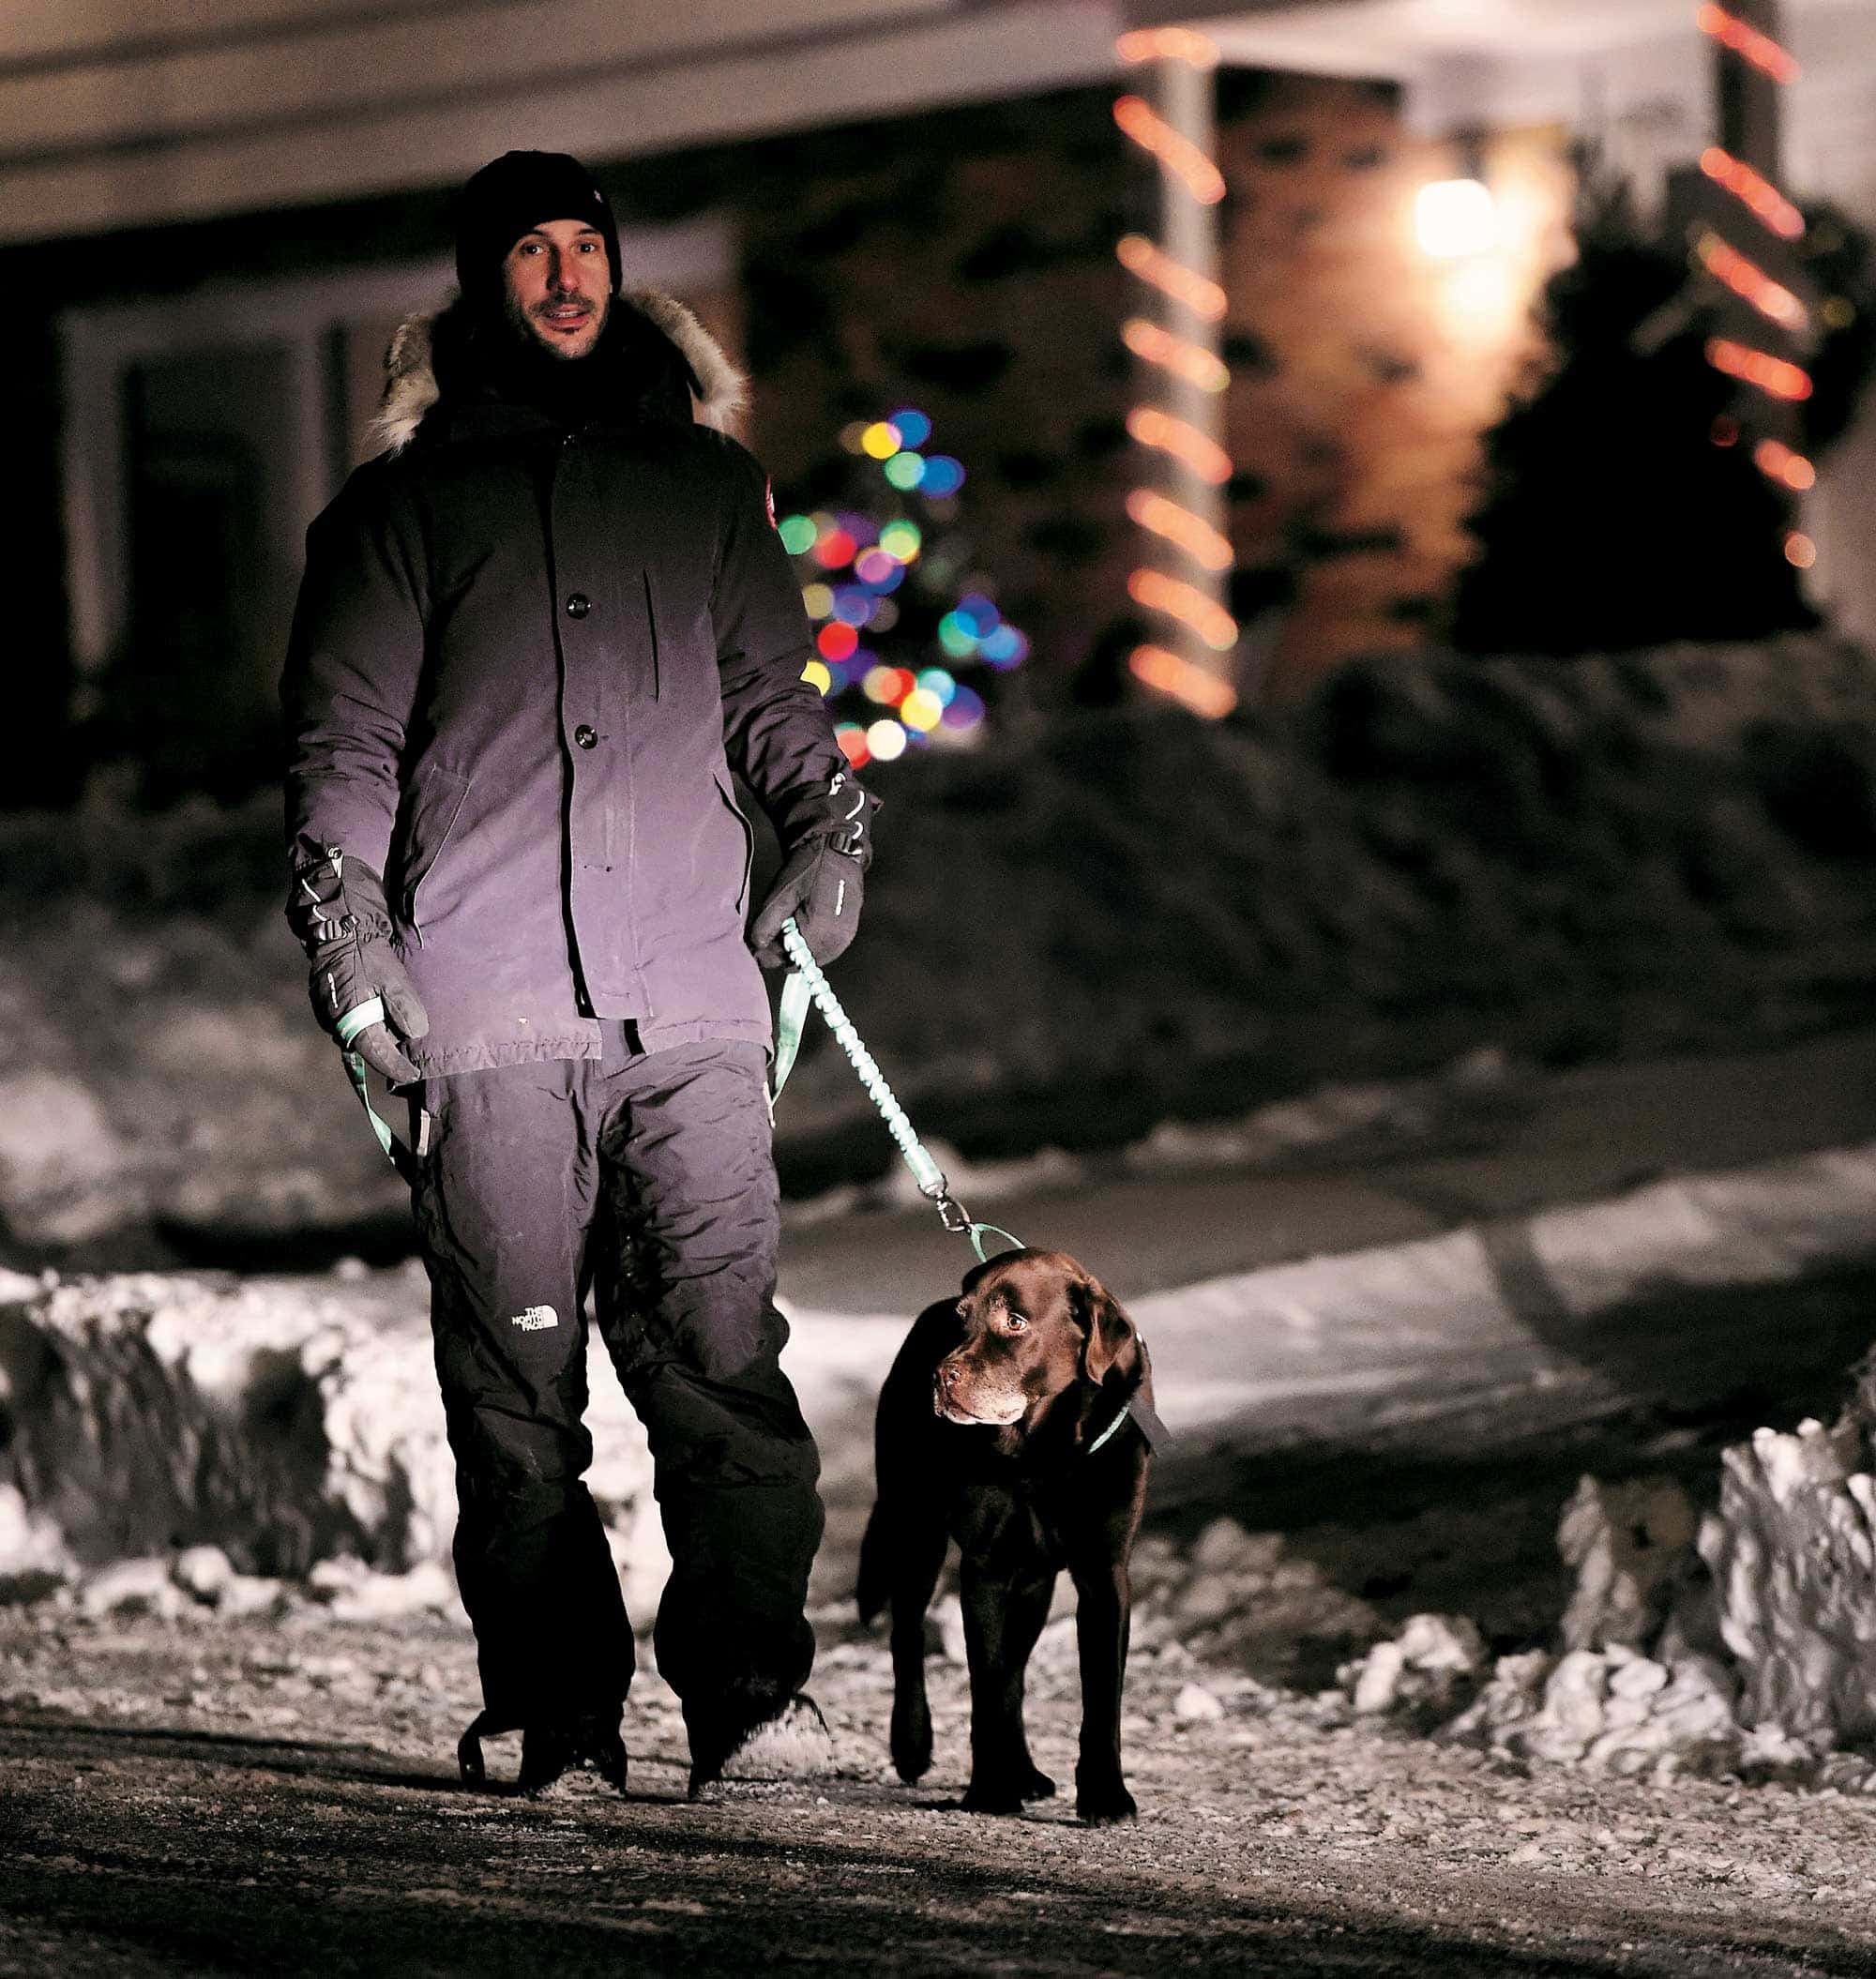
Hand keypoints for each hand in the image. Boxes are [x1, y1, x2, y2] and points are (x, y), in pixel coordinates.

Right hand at [291, 850, 429, 1083]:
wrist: (338, 929)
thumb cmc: (367, 954)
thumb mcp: (393, 979)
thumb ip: (405, 1008)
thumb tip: (415, 1035)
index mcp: (352, 1021)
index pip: (378, 1055)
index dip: (398, 1068)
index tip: (414, 1075)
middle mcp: (336, 1024)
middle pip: (367, 1048)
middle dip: (388, 1056)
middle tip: (410, 1064)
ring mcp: (328, 1014)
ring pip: (358, 1036)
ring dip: (378, 1040)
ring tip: (400, 1044)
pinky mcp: (328, 1004)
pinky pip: (350, 1024)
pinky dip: (367, 1026)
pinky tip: (384, 1021)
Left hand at [749, 839, 863, 969]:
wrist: (838, 849)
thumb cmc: (808, 868)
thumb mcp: (781, 894)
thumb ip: (767, 924)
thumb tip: (757, 948)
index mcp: (819, 932)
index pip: (789, 961)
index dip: (772, 955)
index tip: (761, 945)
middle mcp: (837, 940)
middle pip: (804, 962)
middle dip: (787, 952)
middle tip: (775, 932)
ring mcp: (847, 936)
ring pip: (817, 957)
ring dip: (801, 948)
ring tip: (791, 925)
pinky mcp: (851, 930)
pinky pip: (829, 948)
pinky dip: (815, 942)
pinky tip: (806, 924)